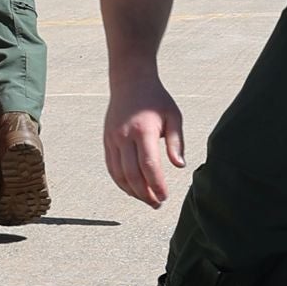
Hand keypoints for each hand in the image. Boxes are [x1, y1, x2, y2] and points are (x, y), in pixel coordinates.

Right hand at [104, 78, 186, 207]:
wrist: (130, 81)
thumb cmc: (156, 99)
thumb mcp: (173, 116)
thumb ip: (176, 142)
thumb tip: (179, 166)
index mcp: (143, 130)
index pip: (148, 165)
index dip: (157, 184)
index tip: (165, 197)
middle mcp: (124, 136)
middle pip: (132, 174)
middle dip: (145, 193)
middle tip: (157, 204)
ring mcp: (113, 139)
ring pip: (119, 174)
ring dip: (132, 191)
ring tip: (147, 200)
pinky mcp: (107, 141)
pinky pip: (111, 167)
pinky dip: (121, 182)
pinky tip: (132, 190)